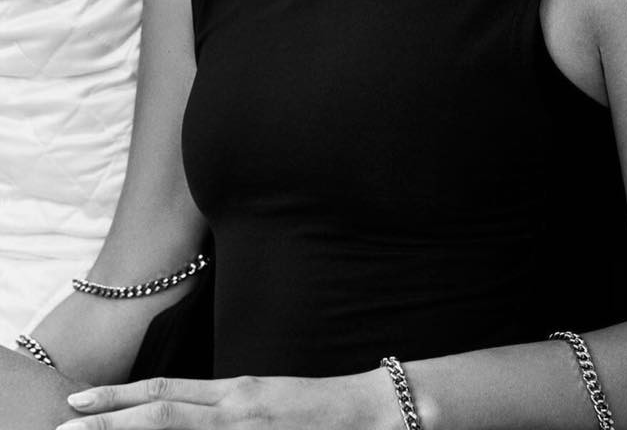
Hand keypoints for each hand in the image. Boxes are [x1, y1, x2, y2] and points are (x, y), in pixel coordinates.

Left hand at [55, 370, 395, 429]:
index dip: (120, 399)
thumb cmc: (319, 410)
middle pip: (160, 412)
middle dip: (109, 422)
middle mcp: (233, 407)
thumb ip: (226, 410)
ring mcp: (245, 427)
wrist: (370, 412)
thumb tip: (189, 419)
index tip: (82, 404)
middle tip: (63, 426)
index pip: (166, 392)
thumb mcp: (264, 402)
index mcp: (234, 393)